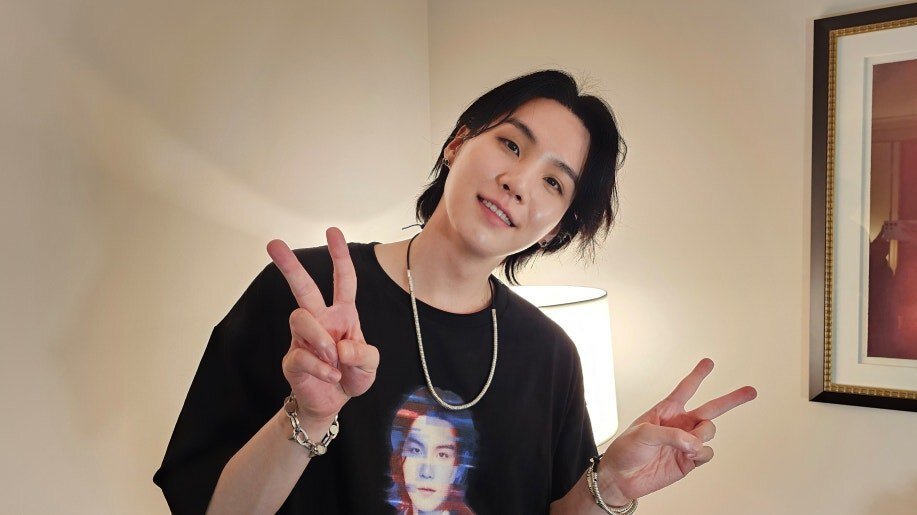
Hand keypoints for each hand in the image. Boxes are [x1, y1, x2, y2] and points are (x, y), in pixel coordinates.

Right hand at [266, 227, 378, 422]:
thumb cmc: (351, 376)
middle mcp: (320, 320)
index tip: (333, 231)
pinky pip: (301, 354)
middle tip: (274, 244)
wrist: (332, 403)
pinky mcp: (292, 359)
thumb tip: (341, 346)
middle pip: (303, 287)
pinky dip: (320, 367)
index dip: (340, 256)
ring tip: (333, 359)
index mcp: (342, 315)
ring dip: (320, 339)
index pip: (342, 280)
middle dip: (290, 265)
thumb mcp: (370, 365)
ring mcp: (303, 338)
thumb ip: (365, 354)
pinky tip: (330, 375)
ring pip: (300, 317)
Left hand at [600, 358, 756, 500]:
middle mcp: (680, 425)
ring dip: (702, 436)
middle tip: (751, 391)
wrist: (621, 478)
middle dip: (732, 399)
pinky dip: (702, 453)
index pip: (686, 389)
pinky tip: (690, 455)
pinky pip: (707, 453)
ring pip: (709, 432)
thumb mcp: (643, 433)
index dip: (698, 375)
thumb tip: (695, 443)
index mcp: (666, 411)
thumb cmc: (625, 450)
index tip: (709, 362)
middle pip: (712, 409)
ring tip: (686, 444)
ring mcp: (686, 443)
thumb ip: (672, 434)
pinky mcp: (689, 461)